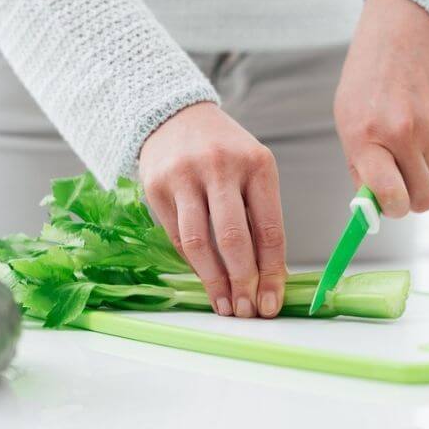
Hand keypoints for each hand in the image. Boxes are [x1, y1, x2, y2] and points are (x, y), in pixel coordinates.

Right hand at [139, 103, 286, 317]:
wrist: (176, 116)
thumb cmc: (225, 151)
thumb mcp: (253, 170)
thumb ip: (261, 215)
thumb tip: (269, 275)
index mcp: (258, 164)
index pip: (270, 228)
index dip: (272, 272)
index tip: (272, 302)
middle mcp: (221, 167)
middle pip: (234, 238)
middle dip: (244, 282)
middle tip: (248, 312)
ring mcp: (185, 176)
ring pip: (199, 242)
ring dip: (214, 281)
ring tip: (225, 306)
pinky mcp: (156, 187)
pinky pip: (177, 237)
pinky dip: (193, 264)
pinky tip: (206, 280)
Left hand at [334, 0, 428, 216]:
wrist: (404, 31)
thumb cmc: (368, 80)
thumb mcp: (347, 119)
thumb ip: (359, 165)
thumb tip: (374, 206)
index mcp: (366, 136)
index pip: (389, 194)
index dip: (391, 209)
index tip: (386, 206)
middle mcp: (402, 133)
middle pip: (422, 198)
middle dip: (410, 200)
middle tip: (397, 186)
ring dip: (421, 173)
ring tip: (404, 144)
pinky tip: (418, 120)